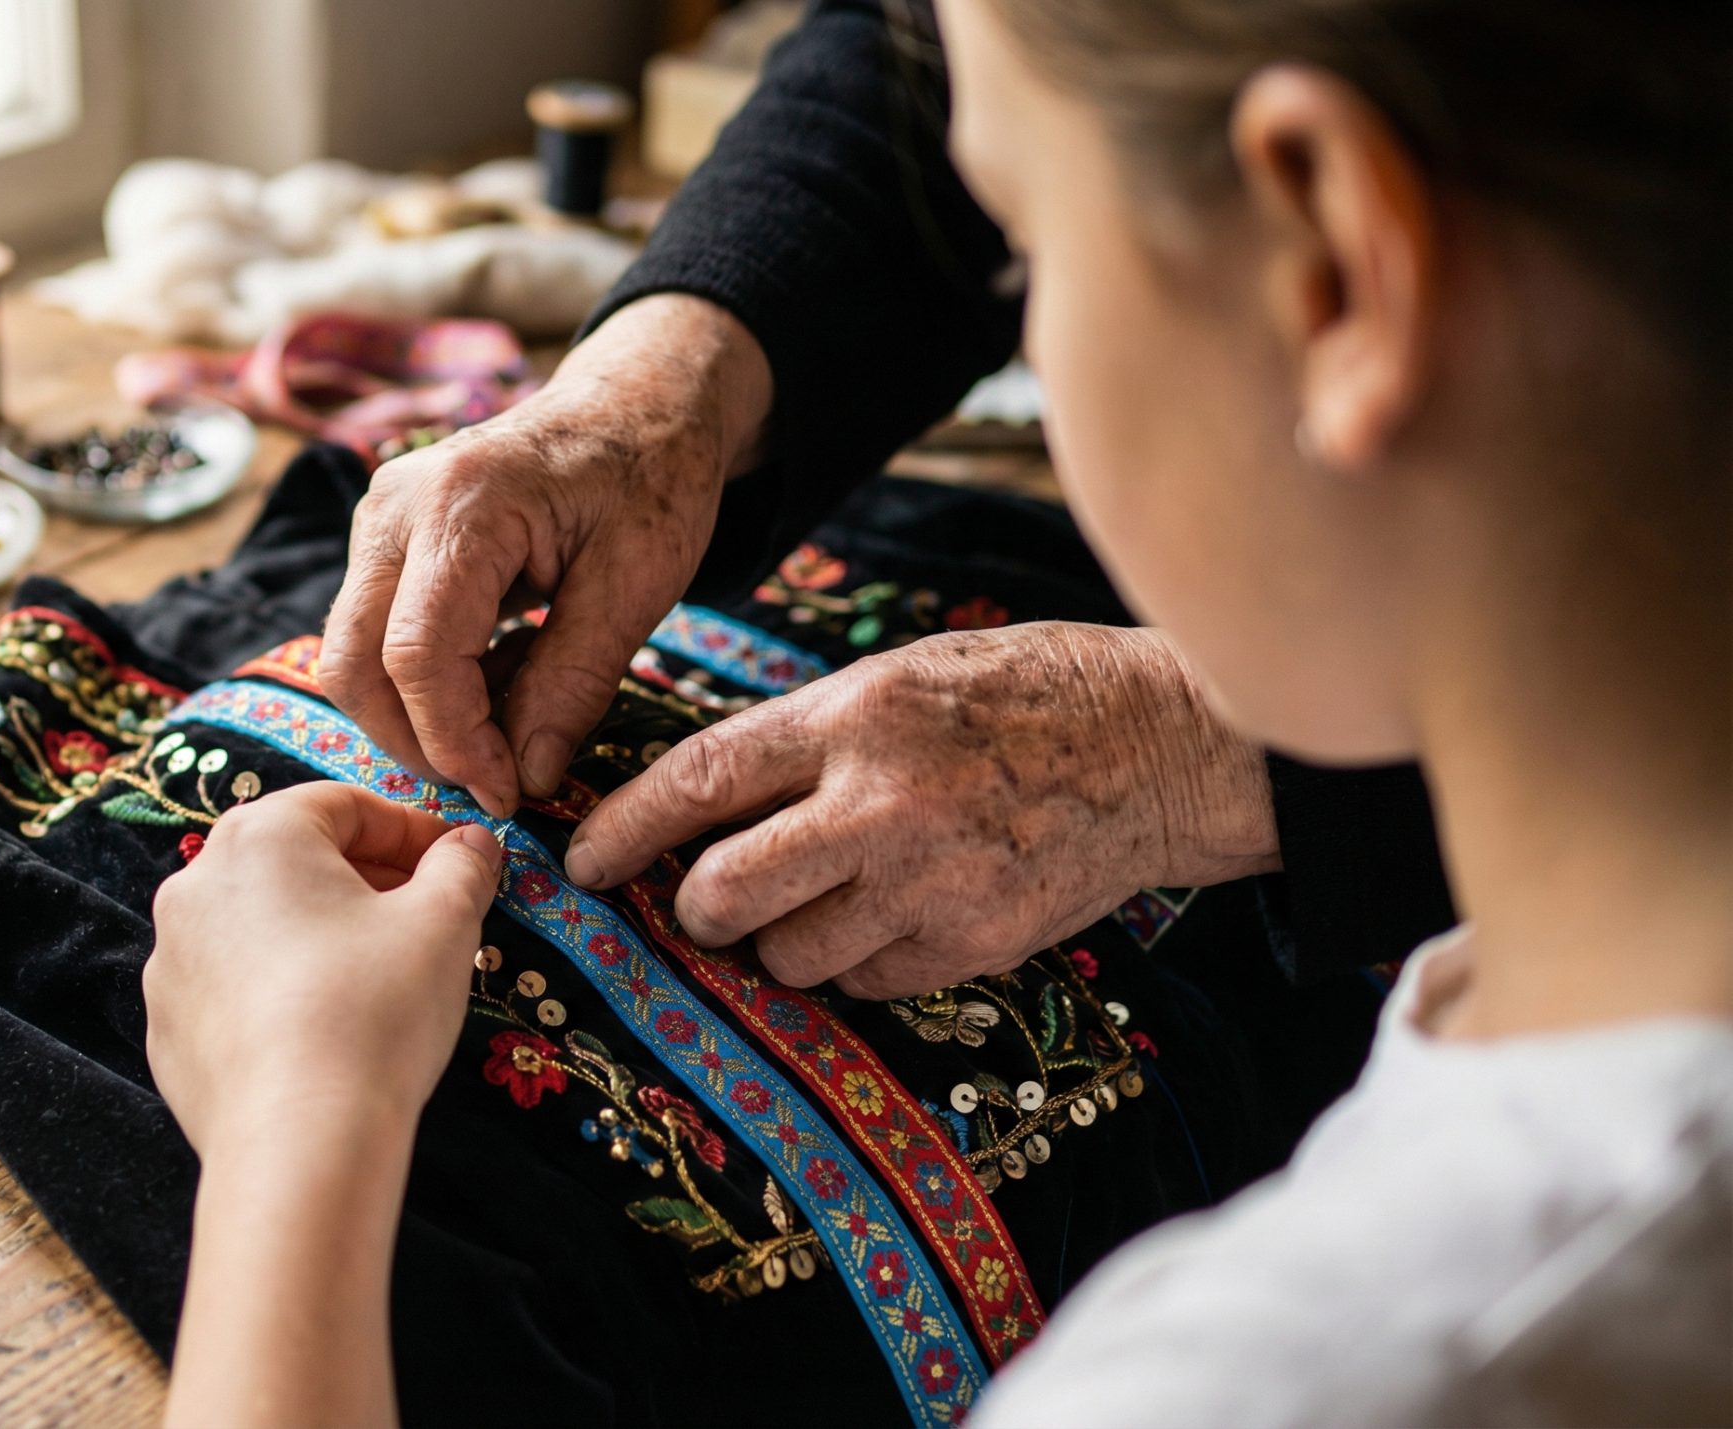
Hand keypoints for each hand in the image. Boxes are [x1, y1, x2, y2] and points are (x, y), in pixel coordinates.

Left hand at [146, 782, 504, 1156]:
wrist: (299, 1141)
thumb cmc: (374, 1012)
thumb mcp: (444, 924)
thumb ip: (462, 867)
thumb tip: (472, 843)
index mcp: (259, 837)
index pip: (345, 806)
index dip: (412, 830)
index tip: (457, 863)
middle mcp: (195, 885)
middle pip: (296, 860)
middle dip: (367, 880)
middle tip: (426, 918)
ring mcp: (171, 961)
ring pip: (260, 925)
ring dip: (319, 934)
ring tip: (378, 978)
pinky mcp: (167, 1028)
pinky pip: (233, 988)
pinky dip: (278, 991)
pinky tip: (325, 1030)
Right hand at [320, 293, 772, 816]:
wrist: (636, 404)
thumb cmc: (650, 477)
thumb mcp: (637, 585)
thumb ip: (575, 684)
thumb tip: (527, 776)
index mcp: (462, 503)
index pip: (415, 655)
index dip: (454, 743)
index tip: (510, 792)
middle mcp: (395, 507)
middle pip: (354, 663)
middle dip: (417, 743)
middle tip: (496, 781)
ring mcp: (378, 521)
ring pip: (353, 657)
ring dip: (419, 716)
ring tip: (511, 719)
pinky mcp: (383, 542)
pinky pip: (375, 636)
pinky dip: (427, 683)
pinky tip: (499, 677)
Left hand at [564, 623, 1280, 998]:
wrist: (1161, 745)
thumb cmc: (1017, 698)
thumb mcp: (896, 680)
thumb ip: (800, 741)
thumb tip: (697, 812)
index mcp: (854, 715)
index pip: (701, 778)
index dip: (626, 828)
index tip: (581, 860)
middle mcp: (883, 802)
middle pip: (726, 893)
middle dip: (697, 908)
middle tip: (707, 900)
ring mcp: (932, 882)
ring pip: (791, 956)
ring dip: (783, 942)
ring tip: (827, 898)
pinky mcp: (975, 942)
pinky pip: (865, 982)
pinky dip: (857, 962)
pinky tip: (895, 914)